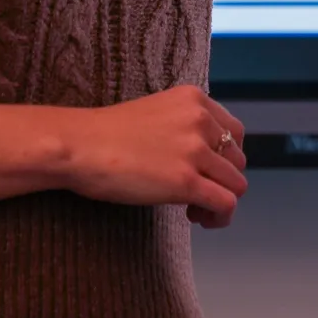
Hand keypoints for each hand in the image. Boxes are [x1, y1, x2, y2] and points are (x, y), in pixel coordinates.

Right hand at [67, 86, 246, 220]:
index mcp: (194, 99)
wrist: (79, 146)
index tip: (205, 171)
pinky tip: (199, 219)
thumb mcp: (157, 113)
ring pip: (236, 184)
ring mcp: (195, 150)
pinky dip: (220, 217)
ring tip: (195, 210)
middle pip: (237, 159)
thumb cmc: (106, 135)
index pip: (234, 132)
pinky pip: (226, 203)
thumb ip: (184, 126)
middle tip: (197, 194)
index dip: (224, 157)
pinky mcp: (186, 182)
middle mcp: (200, 120)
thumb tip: (204, 157)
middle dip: (222, 180)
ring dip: (221, 201)